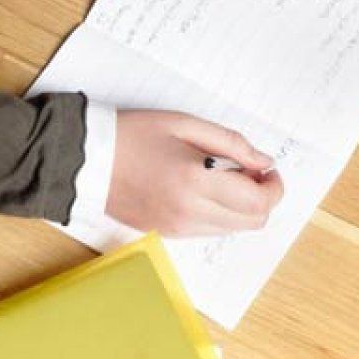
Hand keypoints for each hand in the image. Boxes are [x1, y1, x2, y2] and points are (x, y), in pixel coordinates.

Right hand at [106, 110, 284, 235]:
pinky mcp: (166, 234)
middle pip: (251, 222)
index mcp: (195, 183)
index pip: (258, 202)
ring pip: (232, 230)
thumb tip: (264, 162)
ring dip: (239, 207)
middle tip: (249, 172)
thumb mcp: (184, 125)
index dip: (273, 187)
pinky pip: (208, 230)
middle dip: (261, 198)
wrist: (85, 158)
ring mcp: (177, 229)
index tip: (267, 169)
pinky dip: (217, 213)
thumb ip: (231, 143)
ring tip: (221, 177)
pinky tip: (200, 188)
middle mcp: (189, 214)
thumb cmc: (132, 134)